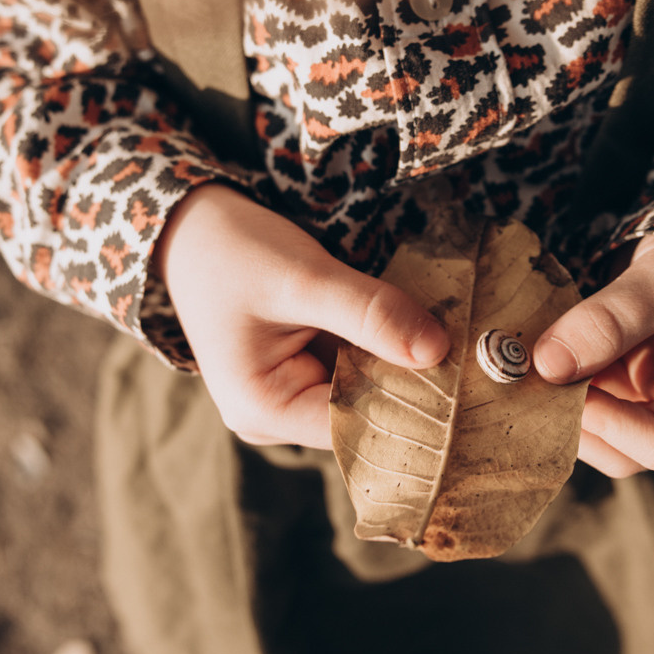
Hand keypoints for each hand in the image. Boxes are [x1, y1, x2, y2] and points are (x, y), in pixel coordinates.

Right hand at [154, 185, 449, 448]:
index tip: (460, 363)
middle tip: (458, 334)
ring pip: (368, 388)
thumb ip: (370, 313)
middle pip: (367, 411)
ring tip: (431, 320)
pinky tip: (403, 319)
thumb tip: (438, 351)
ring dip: (398, 356)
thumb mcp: (304, 277)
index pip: (358, 426)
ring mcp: (290, 398)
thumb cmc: (232, 251)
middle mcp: (276, 418)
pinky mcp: (304, 374)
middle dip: (408, 374)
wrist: (194, 227)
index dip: (411, 398)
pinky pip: (358, 368)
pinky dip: (381, 344)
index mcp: (264, 410)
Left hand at [533, 234, 653, 476]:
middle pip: (622, 451)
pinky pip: (581, 398)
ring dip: (557, 401)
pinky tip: (538, 351)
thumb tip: (549, 363)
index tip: (563, 380)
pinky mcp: (620, 385)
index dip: (609, 424)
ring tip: (533, 357)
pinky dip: (555, 380)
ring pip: (593, 430)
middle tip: (533, 373)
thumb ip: (615, 317)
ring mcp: (648, 401)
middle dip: (573, 418)